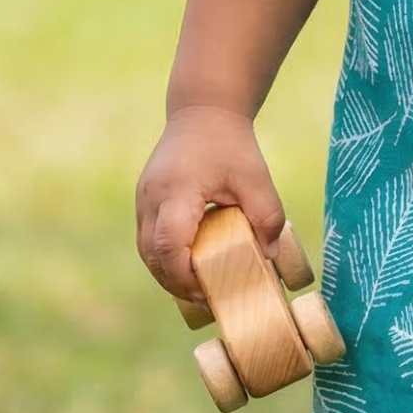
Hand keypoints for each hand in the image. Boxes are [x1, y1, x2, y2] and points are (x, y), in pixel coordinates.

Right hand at [135, 105, 286, 304]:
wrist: (203, 112)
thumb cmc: (231, 145)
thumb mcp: (256, 178)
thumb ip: (267, 216)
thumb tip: (270, 258)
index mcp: (176, 192)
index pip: (169, 244)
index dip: (184, 276)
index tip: (209, 293)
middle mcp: (151, 198)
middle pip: (152, 256)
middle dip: (177, 284)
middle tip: (209, 300)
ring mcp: (143, 200)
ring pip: (147, 252)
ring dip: (169, 274)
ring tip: (201, 289)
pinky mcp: (145, 202)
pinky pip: (149, 240)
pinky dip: (166, 259)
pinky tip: (191, 268)